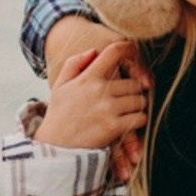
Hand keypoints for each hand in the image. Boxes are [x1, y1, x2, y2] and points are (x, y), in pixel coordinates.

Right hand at [34, 41, 148, 153]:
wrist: (55, 147)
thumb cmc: (59, 116)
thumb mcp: (60, 86)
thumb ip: (74, 64)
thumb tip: (93, 51)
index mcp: (88, 77)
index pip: (114, 52)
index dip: (129, 49)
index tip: (134, 54)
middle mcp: (100, 90)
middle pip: (134, 82)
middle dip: (133, 90)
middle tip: (127, 97)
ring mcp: (108, 108)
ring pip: (139, 100)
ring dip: (137, 106)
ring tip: (128, 111)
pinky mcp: (114, 126)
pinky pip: (140, 118)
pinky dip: (138, 121)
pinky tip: (130, 123)